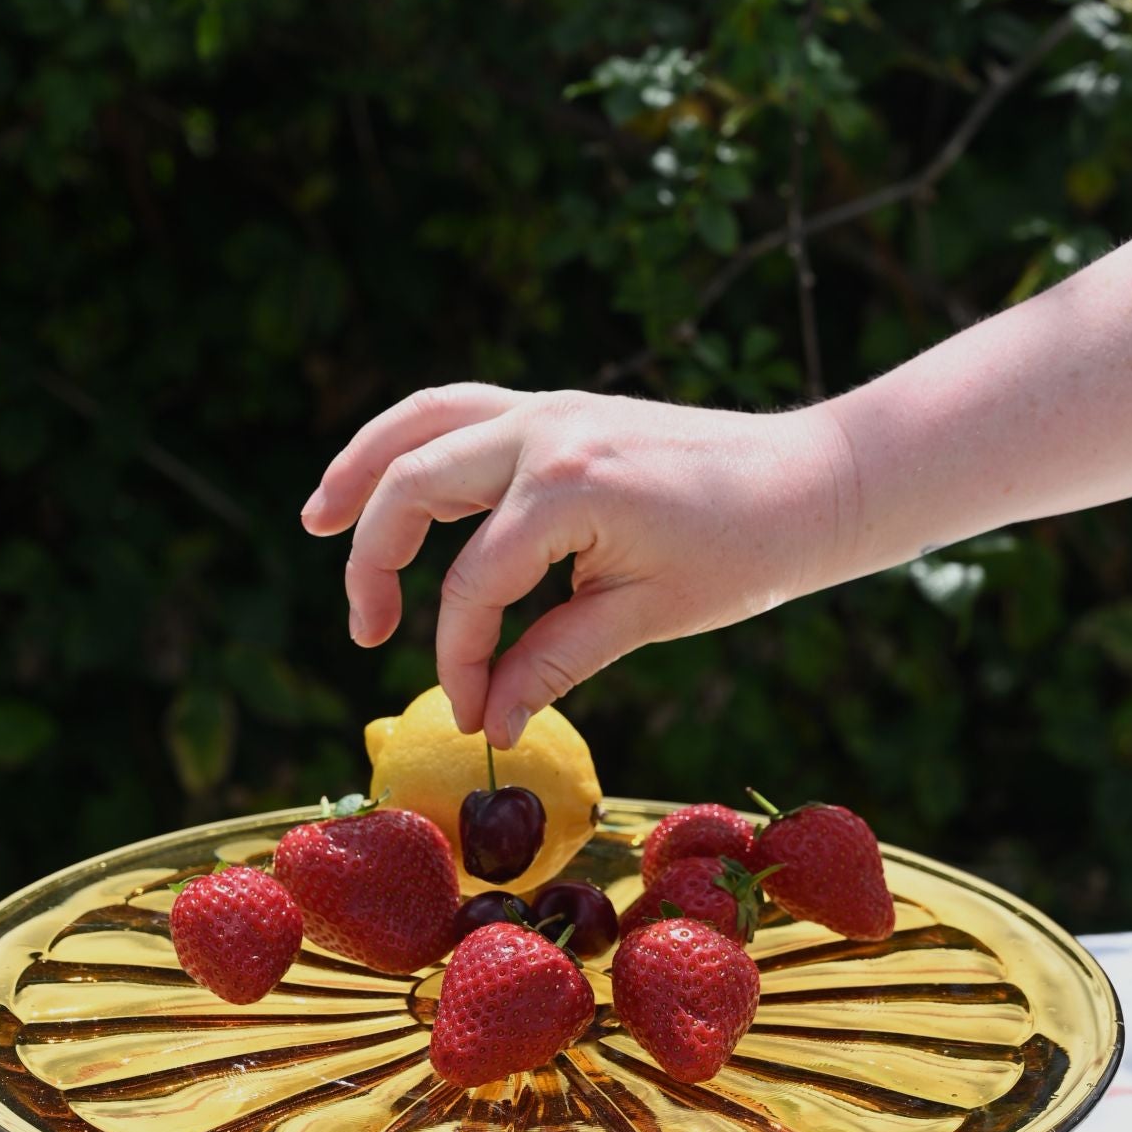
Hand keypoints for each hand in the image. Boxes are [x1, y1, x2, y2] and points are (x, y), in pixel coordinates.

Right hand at [301, 384, 856, 747]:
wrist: (814, 482)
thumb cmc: (745, 554)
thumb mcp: (644, 617)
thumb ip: (551, 662)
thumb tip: (486, 722)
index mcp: (568, 487)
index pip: (473, 585)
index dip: (458, 660)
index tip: (469, 716)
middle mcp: (545, 432)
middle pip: (415, 489)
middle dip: (375, 566)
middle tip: (366, 636)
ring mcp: (548, 410)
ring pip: (422, 424)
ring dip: (362, 470)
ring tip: (316, 522)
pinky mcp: (558, 411)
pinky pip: (460, 413)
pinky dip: (413, 444)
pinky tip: (390, 483)